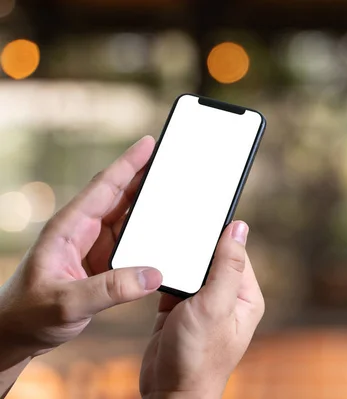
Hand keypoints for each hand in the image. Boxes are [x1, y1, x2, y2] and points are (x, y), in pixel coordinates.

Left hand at [0, 136, 162, 365]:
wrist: (15, 335)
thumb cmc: (28, 314)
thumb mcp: (68, 302)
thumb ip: (110, 289)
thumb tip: (153, 275)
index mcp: (68, 228)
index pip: (103, 188)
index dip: (127, 164)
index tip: (148, 143)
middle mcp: (82, 231)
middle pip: (119, 196)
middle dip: (145, 177)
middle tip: (172, 163)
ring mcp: (93, 247)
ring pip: (127, 217)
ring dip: (150, 206)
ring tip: (175, 192)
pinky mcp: (102, 263)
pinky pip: (130, 242)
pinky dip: (149, 234)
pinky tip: (165, 232)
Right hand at [140, 221, 264, 398]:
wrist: (170, 392)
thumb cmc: (199, 356)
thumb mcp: (216, 305)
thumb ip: (227, 266)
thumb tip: (239, 227)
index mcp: (245, 295)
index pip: (236, 252)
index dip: (220, 233)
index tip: (203, 212)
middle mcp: (226, 297)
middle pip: (212, 257)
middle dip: (196, 245)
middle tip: (178, 223)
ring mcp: (202, 304)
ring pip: (192, 268)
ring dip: (179, 258)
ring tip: (164, 240)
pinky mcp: (179, 309)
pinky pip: (174, 282)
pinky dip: (165, 273)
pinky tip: (154, 262)